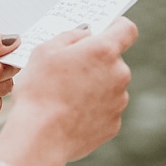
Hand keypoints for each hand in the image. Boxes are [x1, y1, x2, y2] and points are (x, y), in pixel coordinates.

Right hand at [16, 18, 136, 163]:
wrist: (40, 137)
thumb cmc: (39, 92)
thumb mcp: (45, 50)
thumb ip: (71, 36)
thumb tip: (85, 35)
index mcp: (104, 50)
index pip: (126, 29)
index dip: (117, 27)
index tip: (108, 30)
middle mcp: (119, 74)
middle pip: (114, 61)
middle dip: (97, 63)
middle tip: (70, 72)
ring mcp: (119, 102)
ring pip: (110, 87)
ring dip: (95, 88)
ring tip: (67, 98)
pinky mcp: (113, 125)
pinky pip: (106, 111)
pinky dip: (93, 111)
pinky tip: (72, 115)